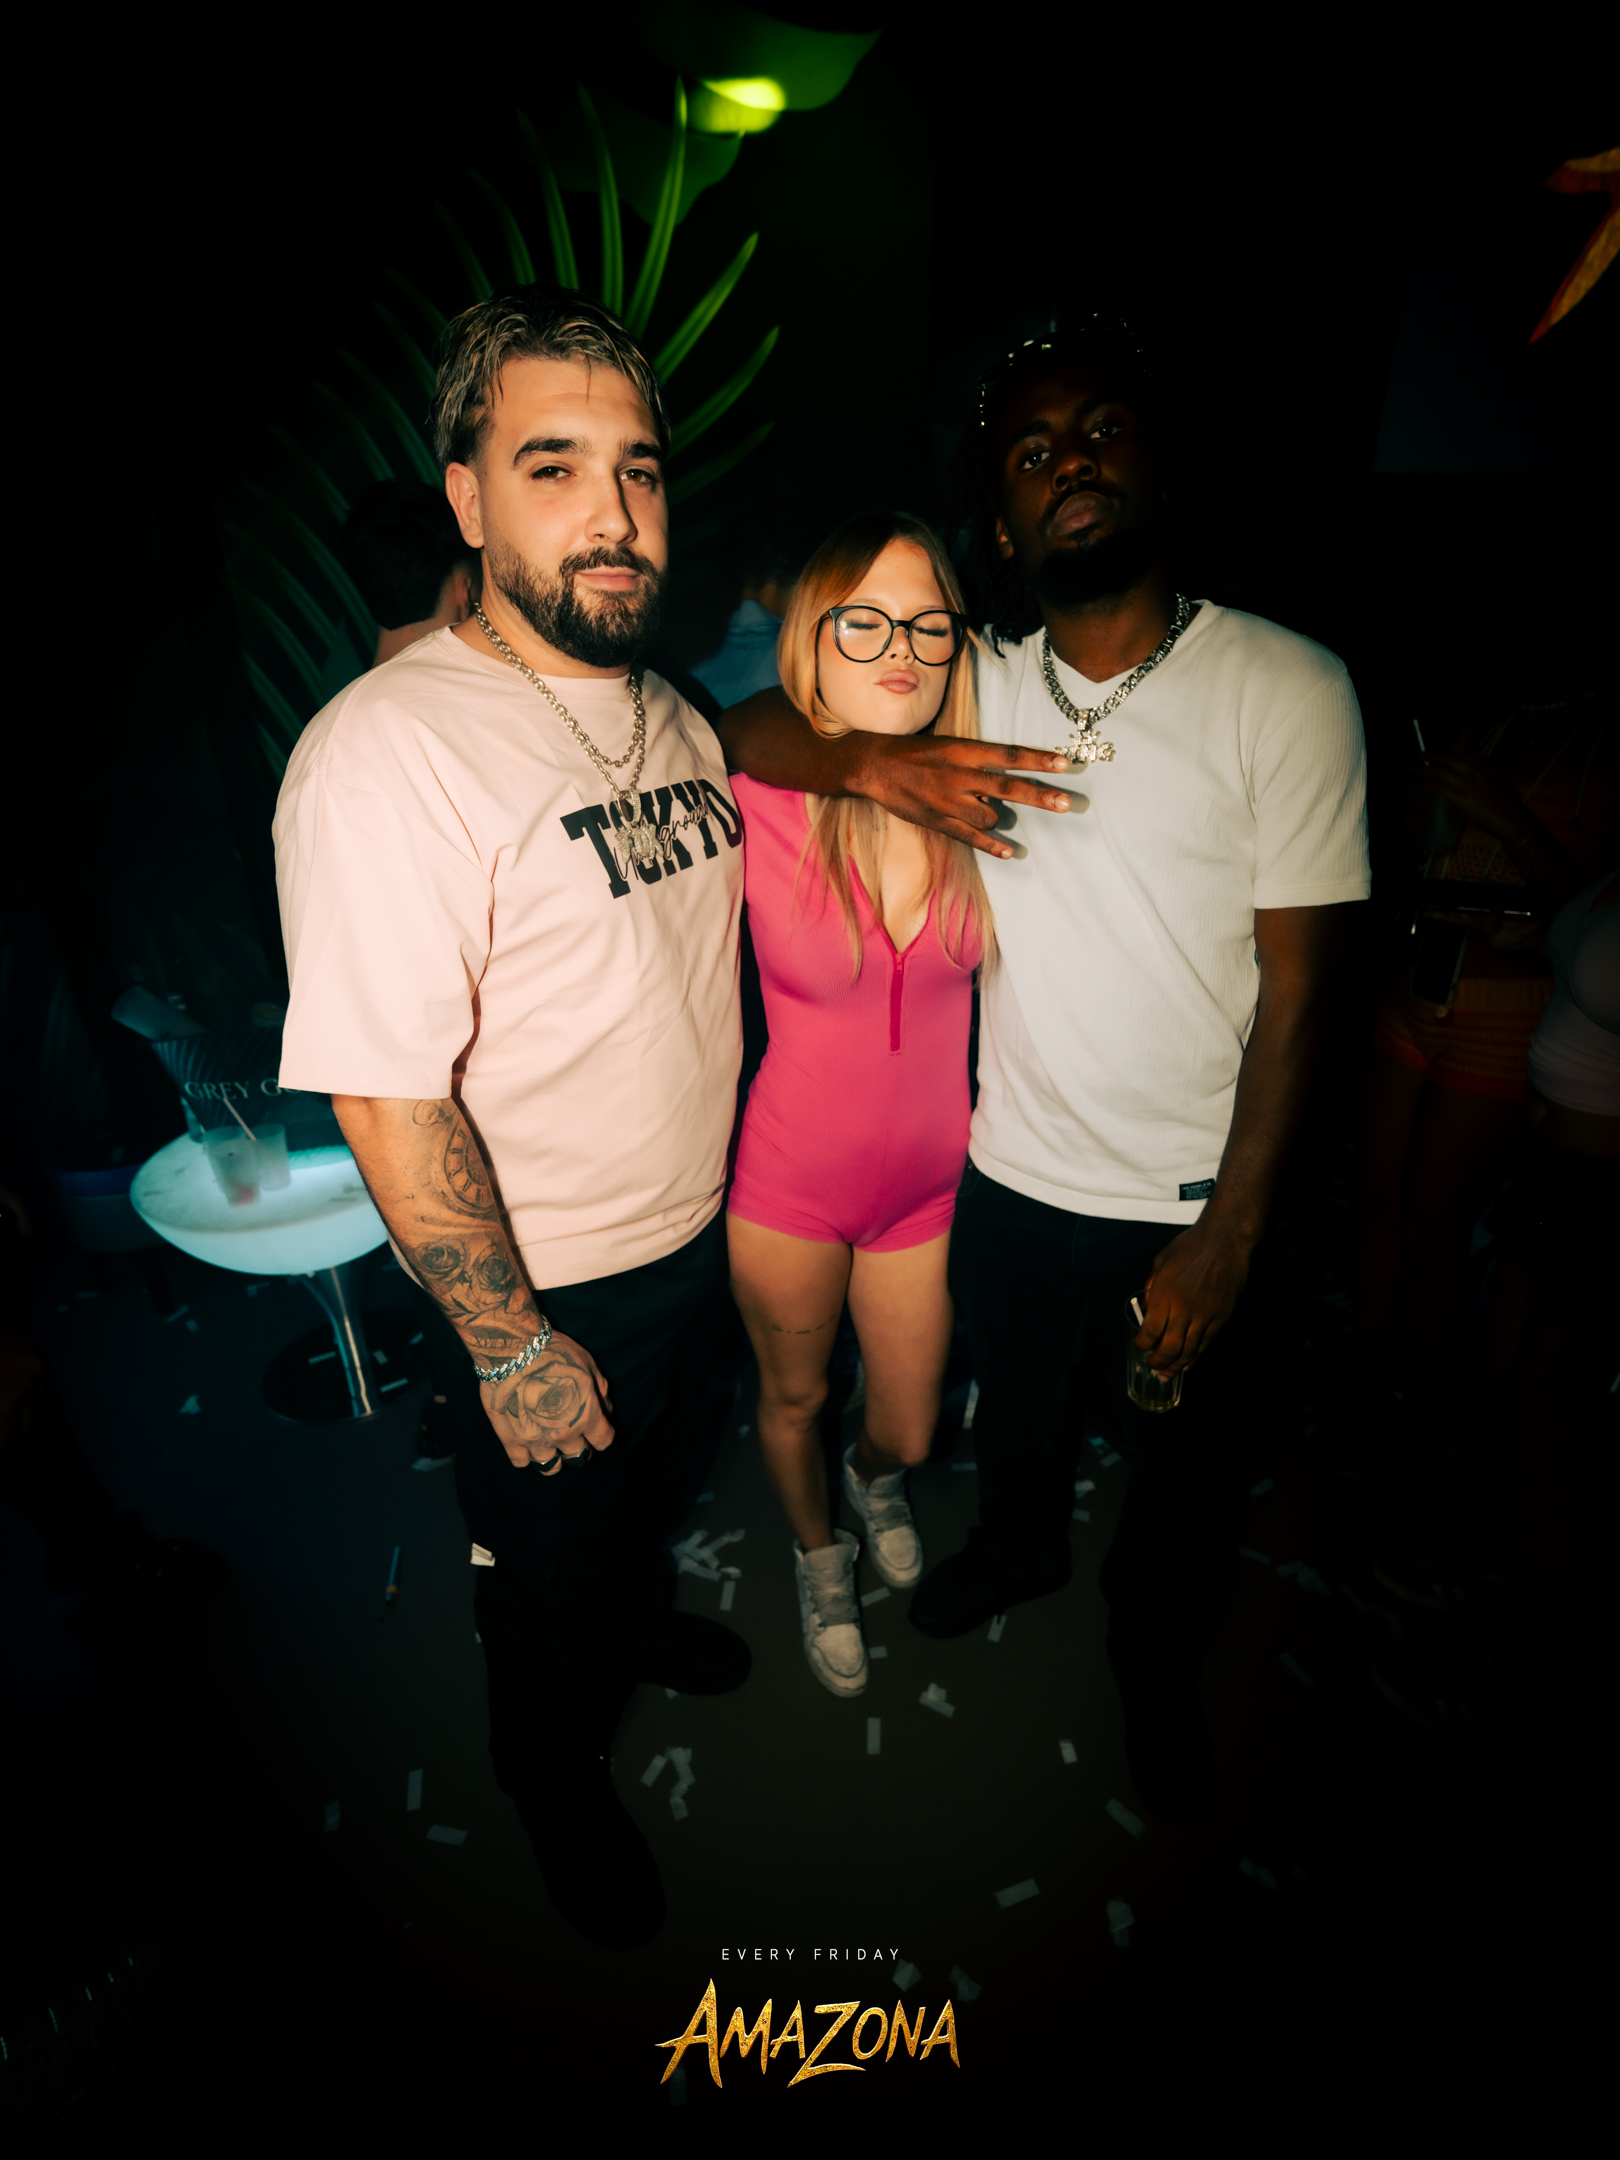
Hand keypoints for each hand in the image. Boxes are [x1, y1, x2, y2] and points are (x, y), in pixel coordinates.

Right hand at [480, 1330, 614, 1471]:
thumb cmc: (554, 1352)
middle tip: (568, 1432)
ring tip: (545, 1442)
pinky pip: (521, 1462)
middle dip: (576, 1446)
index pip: (603, 1441)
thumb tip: (606, 1409)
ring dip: (551, 1457)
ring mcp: (536, 1440)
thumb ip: (600, 1390)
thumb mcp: (587, 1364)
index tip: (593, 1428)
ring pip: (549, 1467)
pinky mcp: (510, 1440)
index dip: (600, 1435)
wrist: (513, 1349)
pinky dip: (524, 1455)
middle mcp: (564, 1434)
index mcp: (586, 1416)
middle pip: (578, 1456)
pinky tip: (524, 1441)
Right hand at [849, 733, 1074, 858]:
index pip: (1009, 755)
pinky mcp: (937, 821)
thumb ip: (978, 760)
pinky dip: (991, 845)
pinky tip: (1010, 852)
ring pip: (990, 816)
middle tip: (1066, 803)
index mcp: (964, 751)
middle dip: (1040, 796)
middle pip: (1008, 787)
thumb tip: (1007, 775)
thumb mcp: (949, 745)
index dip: (1038, 759)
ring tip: (984, 809)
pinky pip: (970, 837)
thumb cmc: (916, 752)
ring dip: (998, 818)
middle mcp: (959, 775)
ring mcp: (948, 800)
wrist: (875, 765)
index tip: (1065, 763)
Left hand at [1134, 1220, 1255, 1376]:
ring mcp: (1204, 1314)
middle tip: (1152, 1367)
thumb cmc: (1190, 1246)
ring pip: (1189, 1350)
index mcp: (1164, 1294)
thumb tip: (1146, 1307)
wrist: (1225, 1240)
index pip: (1149, 1331)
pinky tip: (1188, 1363)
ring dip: (1176, 1365)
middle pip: (1168, 1346)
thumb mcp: (1161, 1261)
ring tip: (1167, 1374)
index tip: (1140, 1346)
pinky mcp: (1221, 1317)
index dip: (1142, 1344)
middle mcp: (1183, 1308)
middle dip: (1158, 1361)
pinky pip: (1206, 1343)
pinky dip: (1196, 1356)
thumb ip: (1151, 1286)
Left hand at [1410, 753, 1528, 846]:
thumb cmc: (1504, 805)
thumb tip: (1461, 776)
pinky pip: (1438, 787)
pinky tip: (1417, 785)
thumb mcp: (1496, 781)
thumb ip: (1480, 775)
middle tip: (1419, 755)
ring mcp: (1469, 782)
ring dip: (1422, 770)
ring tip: (1411, 770)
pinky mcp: (1462, 796)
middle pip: (1449, 758)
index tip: (1437, 756)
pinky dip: (1425, 785)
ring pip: (1440, 772)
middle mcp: (1478, 770)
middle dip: (1432, 756)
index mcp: (1488, 764)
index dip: (1446, 754)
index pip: (1463, 755)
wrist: (1511, 820)